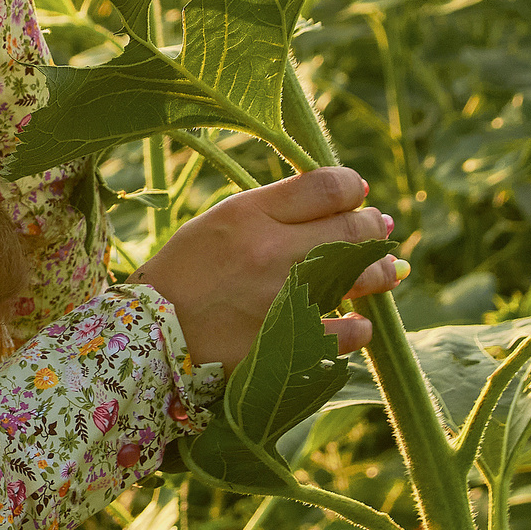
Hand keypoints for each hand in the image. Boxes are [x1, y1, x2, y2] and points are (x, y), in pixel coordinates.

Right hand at [131, 167, 406, 369]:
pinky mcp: (289, 343)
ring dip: (380, 272)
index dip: (352, 188)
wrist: (149, 339)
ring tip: (381, 272)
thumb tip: (342, 199)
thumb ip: (274, 209)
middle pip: (355, 230)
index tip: (354, 196)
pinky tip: (354, 322)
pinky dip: (359, 327)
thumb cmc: (185, 274)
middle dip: (375, 227)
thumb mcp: (219, 223)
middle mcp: (270, 251)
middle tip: (378, 231)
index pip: (326, 186)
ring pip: (362, 277)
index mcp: (248, 214)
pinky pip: (350, 333)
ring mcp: (282, 299)